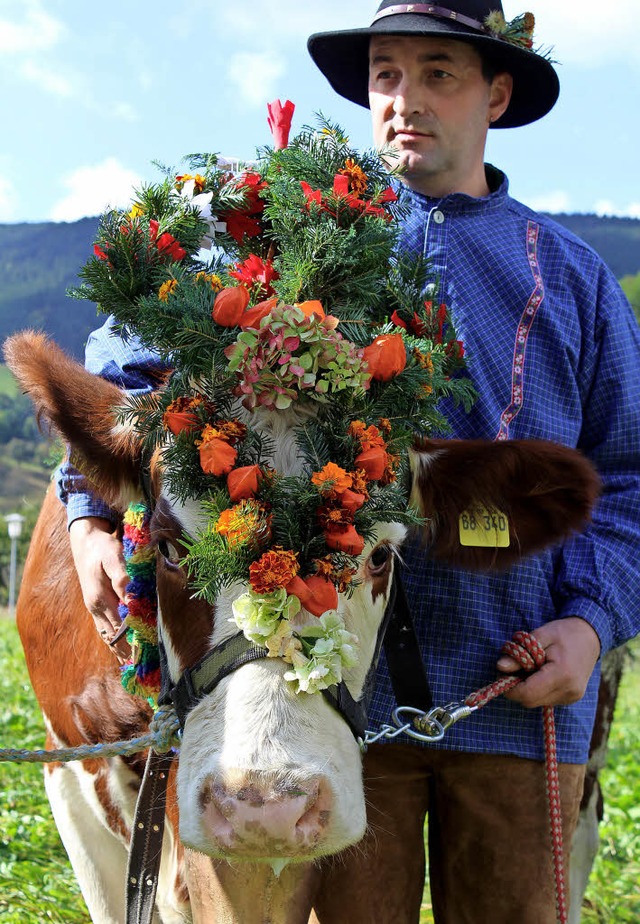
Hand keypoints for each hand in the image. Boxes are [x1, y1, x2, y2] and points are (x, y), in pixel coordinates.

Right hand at [69, 516, 130, 660]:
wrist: (85, 540)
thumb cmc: (102, 548)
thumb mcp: (113, 557)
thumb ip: (121, 577)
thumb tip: (129, 598)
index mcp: (100, 599)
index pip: (118, 628)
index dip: (130, 642)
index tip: (142, 654)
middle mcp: (96, 608)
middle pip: (111, 636)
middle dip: (125, 651)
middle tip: (140, 666)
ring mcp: (94, 607)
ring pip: (106, 634)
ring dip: (118, 648)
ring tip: (129, 664)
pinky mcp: (96, 604)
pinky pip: (104, 627)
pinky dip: (112, 639)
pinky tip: (119, 647)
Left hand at [496, 617, 600, 708]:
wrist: (590, 637)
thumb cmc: (564, 633)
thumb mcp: (540, 636)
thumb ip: (520, 652)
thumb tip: (500, 667)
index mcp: (562, 674)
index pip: (528, 693)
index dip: (510, 687)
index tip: (502, 674)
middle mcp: (569, 691)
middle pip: (530, 700)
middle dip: (516, 688)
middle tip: (513, 668)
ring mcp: (572, 697)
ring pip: (537, 702)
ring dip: (527, 689)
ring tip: (530, 668)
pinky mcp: (572, 698)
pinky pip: (546, 699)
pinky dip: (538, 689)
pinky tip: (541, 673)